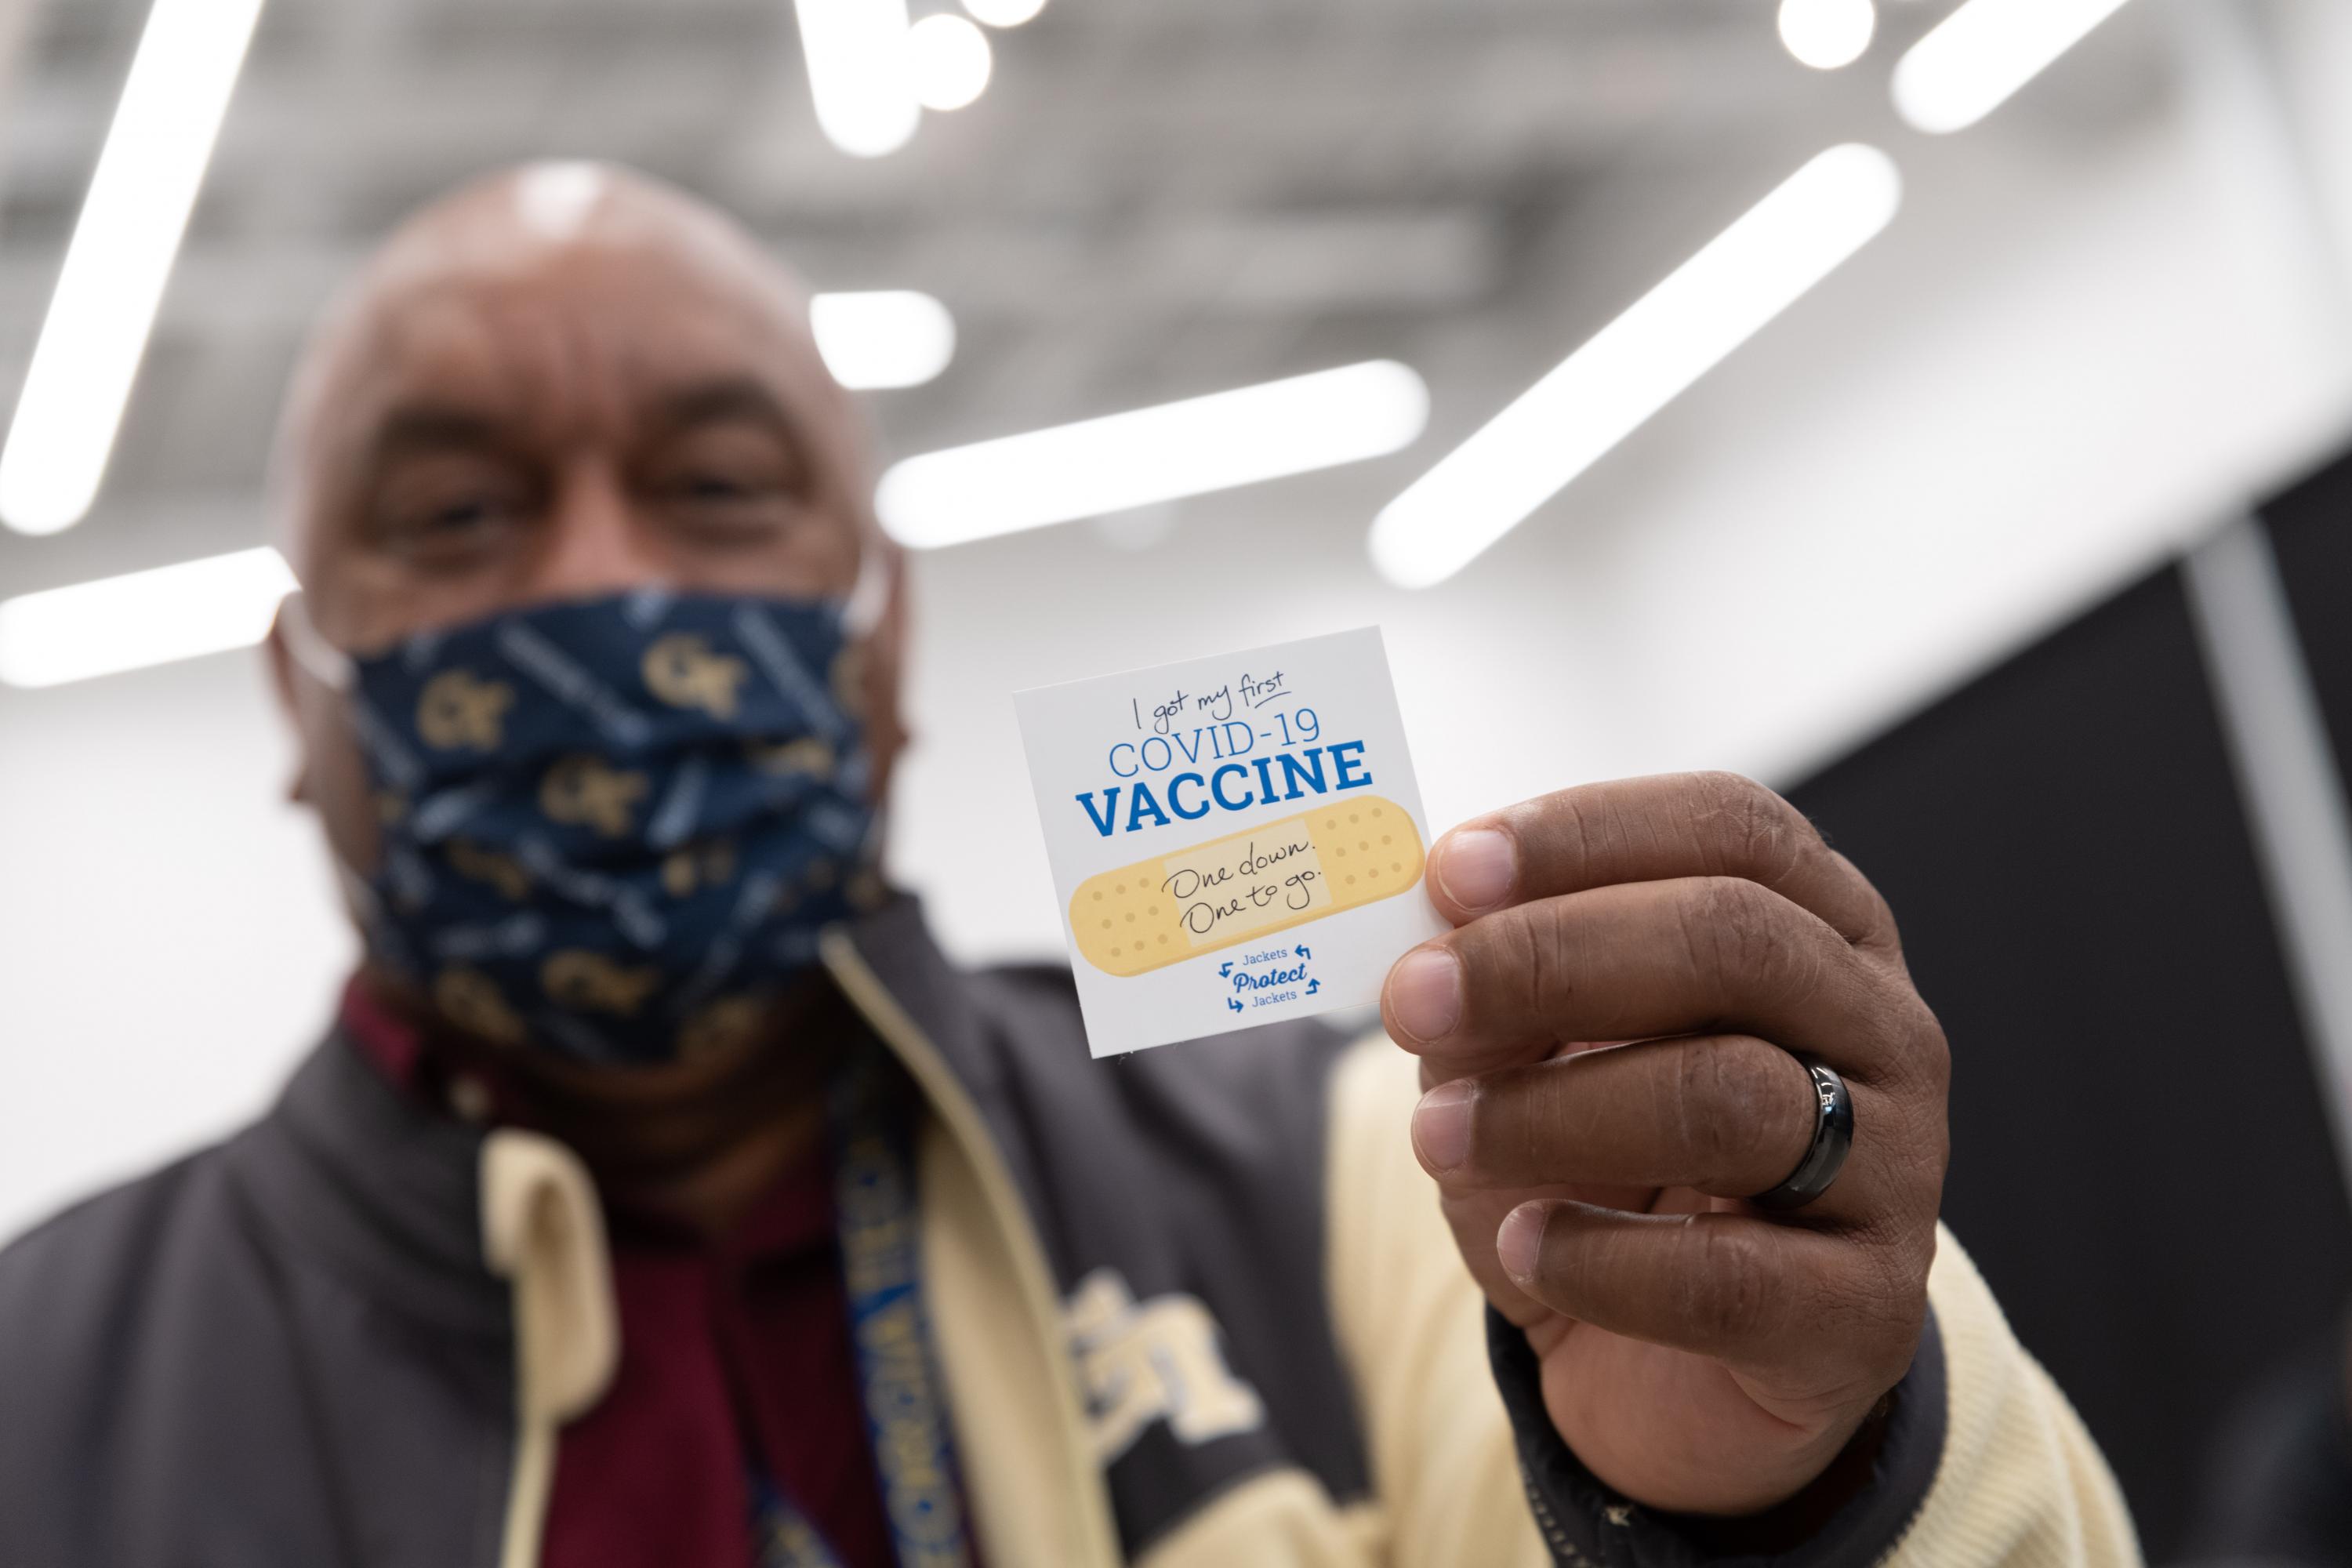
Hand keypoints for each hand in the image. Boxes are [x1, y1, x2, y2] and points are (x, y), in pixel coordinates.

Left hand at [1381, 773, 1947, 1516]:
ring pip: (1734, 1098)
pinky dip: (1599, 1259)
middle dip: (1549, 959)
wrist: (1682, 1376)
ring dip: (1553, 1112)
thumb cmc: (1610, 1176)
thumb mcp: (1531, 1065)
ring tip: (1439, 1138)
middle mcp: (1877, 1025)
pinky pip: (1728, 1275)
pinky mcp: (1865, 1311)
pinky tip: (1524, 1247)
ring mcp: (1896, 1168)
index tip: (1450, 870)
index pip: (1730, 827)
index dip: (1587, 833)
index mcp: (1814, 924)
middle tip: (1414, 1001)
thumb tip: (1432, 958)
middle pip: (1736, 940)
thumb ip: (1497, 1002)